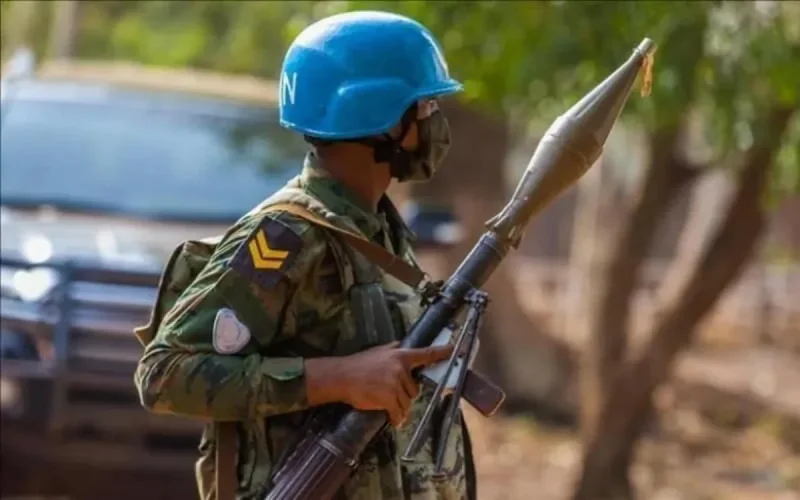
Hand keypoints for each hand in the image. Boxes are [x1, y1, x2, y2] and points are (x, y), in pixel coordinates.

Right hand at [305, 341, 453, 426]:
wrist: (342, 376)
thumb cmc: (358, 364)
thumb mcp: (378, 351)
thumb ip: (393, 350)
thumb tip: (403, 346)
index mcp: (400, 356)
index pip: (425, 354)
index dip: (442, 353)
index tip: (455, 350)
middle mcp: (400, 369)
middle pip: (414, 389)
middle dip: (404, 394)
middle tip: (389, 393)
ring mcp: (395, 384)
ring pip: (407, 402)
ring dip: (399, 407)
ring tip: (385, 403)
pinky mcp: (389, 399)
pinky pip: (399, 413)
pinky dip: (396, 418)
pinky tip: (392, 419)